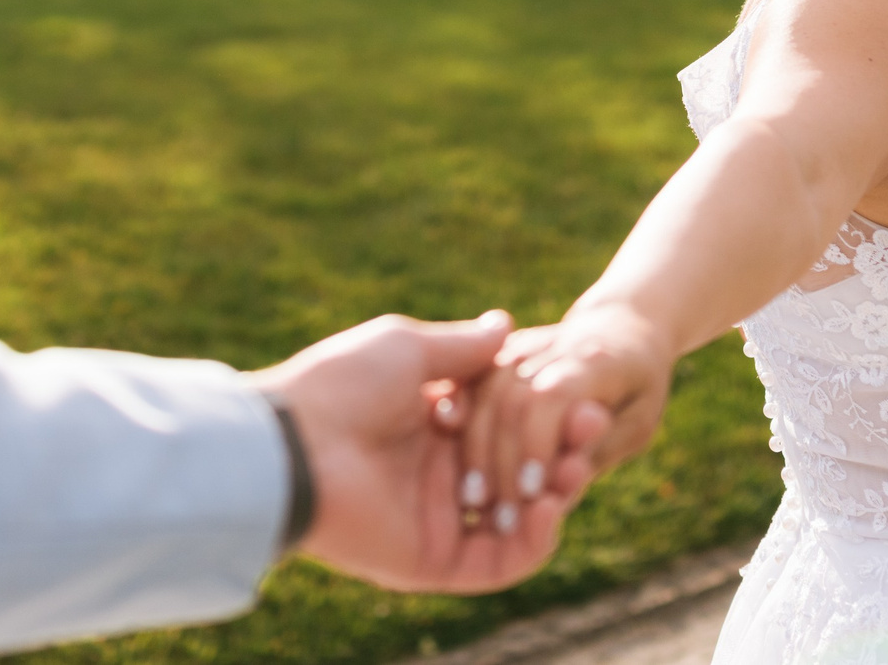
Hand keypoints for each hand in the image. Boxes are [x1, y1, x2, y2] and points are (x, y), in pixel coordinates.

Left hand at [253, 311, 608, 592]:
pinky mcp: (432, 562)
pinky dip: (532, 542)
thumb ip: (463, 348)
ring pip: (516, 520)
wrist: (295, 442)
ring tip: (577, 468)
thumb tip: (506, 325)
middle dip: (562, 455)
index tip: (581, 397)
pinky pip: (498, 563)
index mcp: (429, 426)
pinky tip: (551, 507)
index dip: (545, 418)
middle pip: (518, 474)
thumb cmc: (342, 384)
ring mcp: (436, 522)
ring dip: (555, 497)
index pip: (505, 429)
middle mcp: (436, 476)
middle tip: (592, 431)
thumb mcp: (409, 348)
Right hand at [463, 305, 673, 528]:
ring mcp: (521, 344)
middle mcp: (552, 345)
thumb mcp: (638, 424)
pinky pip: (470, 384)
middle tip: (501, 517)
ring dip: (475, 450)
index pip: (553, 396)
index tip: (533, 494)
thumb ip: (600, 446)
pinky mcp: (499, 353)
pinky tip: (455, 463)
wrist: (621, 329)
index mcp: (596, 359)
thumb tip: (568, 471)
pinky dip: (461, 423)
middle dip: (501, 461)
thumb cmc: (637, 389)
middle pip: (511, 398)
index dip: (538, 443)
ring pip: (483, 392)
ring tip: (476, 502)